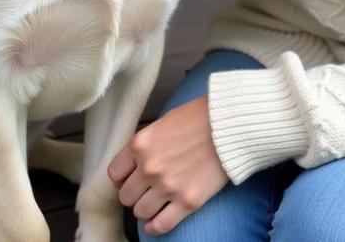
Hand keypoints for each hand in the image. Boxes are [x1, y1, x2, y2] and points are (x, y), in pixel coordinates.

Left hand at [108, 96, 227, 235]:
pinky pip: (161, 225)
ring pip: (141, 212)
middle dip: (135, 193)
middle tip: (146, 190)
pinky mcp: (187, 201)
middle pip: (126, 196)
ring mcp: (168, 186)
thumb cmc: (199, 117)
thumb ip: (147, 144)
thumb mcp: (164, 122)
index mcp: (140, 144)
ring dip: (147, 208)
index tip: (130, 179)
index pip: (115, 173)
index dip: (122, 178)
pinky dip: (155, 227)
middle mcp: (149, 167)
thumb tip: (136, 163)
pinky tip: (156, 222)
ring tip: (156, 202)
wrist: (229, 125)